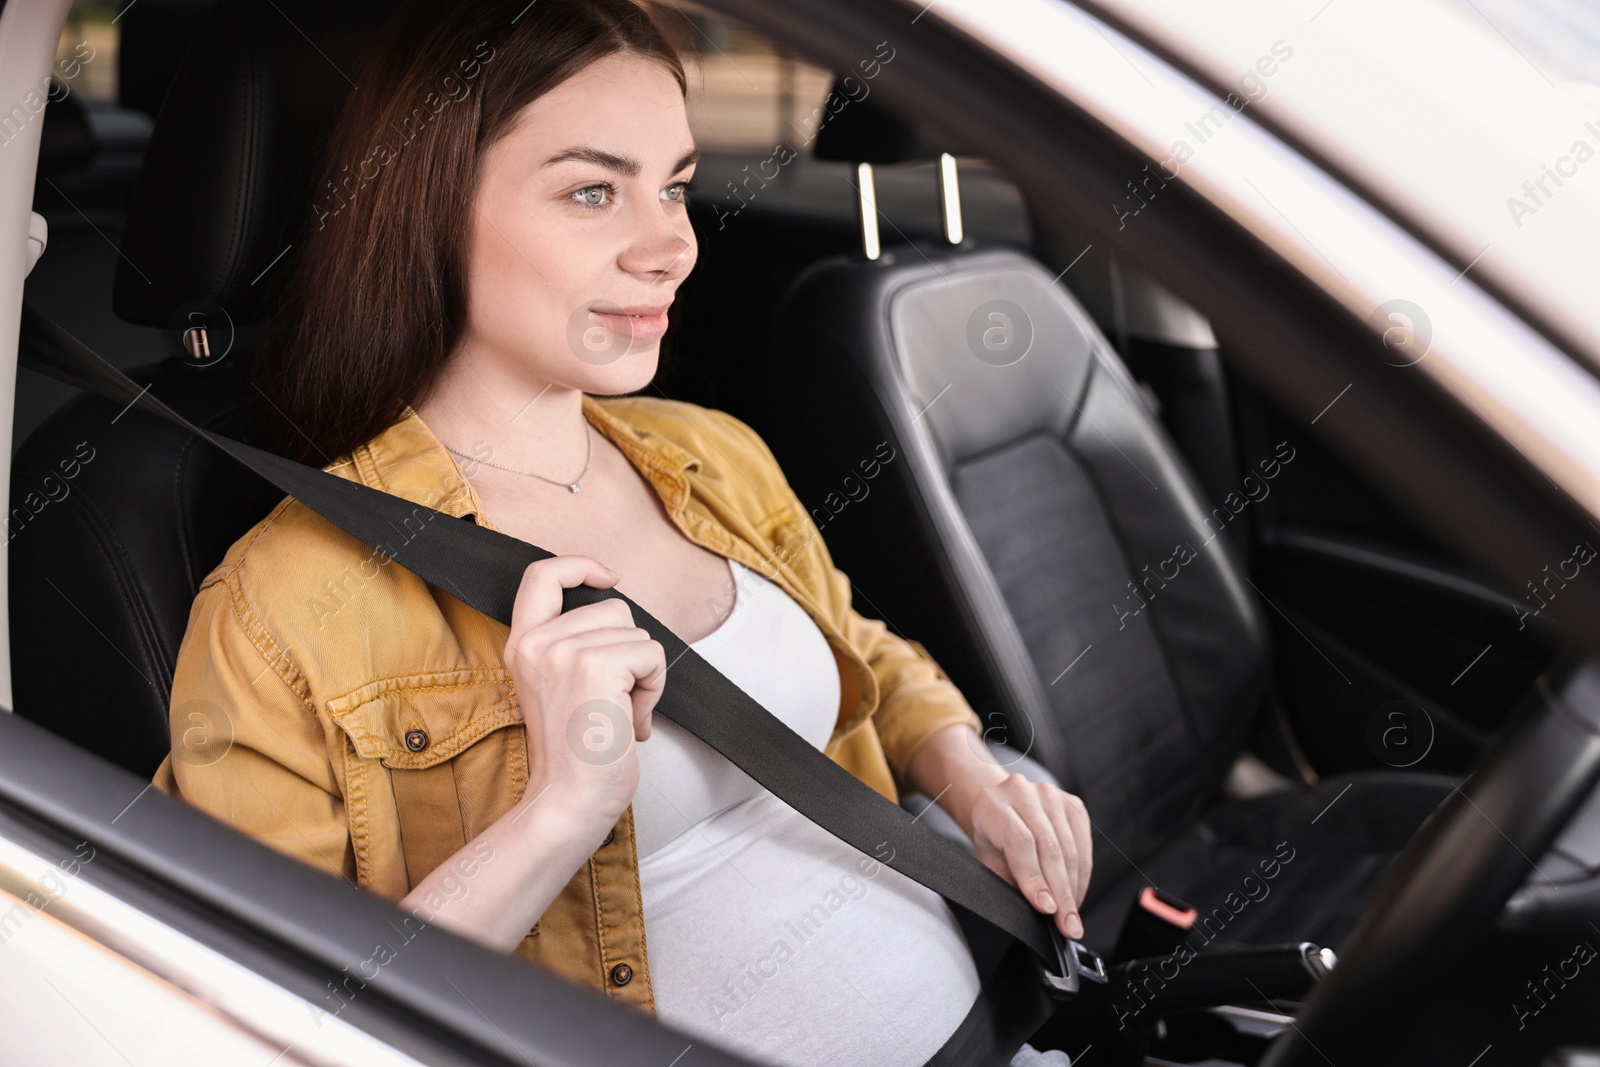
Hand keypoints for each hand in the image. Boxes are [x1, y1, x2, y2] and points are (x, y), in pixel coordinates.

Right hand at [504, 555, 665, 825]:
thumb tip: (622, 618)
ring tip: (621, 712)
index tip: (607, 578)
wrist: (568, 800)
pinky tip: (632, 719)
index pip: (541, 575)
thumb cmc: (575, 753)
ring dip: (644, 674)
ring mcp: (564, 651)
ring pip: (637, 632)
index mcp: (521, 644)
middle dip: (630, 651)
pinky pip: (652, 653)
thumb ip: (574, 645)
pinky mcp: (596, 665)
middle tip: (616, 699)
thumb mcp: (558, 686)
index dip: (579, 565)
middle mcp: (537, 642)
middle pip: (614, 608)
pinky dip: (655, 687)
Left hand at [969, 775, 1092, 939]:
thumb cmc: (992, 838)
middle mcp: (1023, 792)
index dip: (1035, 878)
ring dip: (1074, 888)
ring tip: (1072, 915)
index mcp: (993, 804)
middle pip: (1050, 847)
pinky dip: (1083, 876)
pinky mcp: (1073, 803)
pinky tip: (1076, 894)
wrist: (1001, 807)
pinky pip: (1084, 845)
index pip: (1020, 842)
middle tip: (1067, 925)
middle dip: (1061, 892)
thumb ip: (1008, 878)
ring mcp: (1051, 795)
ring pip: (1070, 849)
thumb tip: (1040, 907)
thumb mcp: (988, 859)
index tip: (1047, 908)